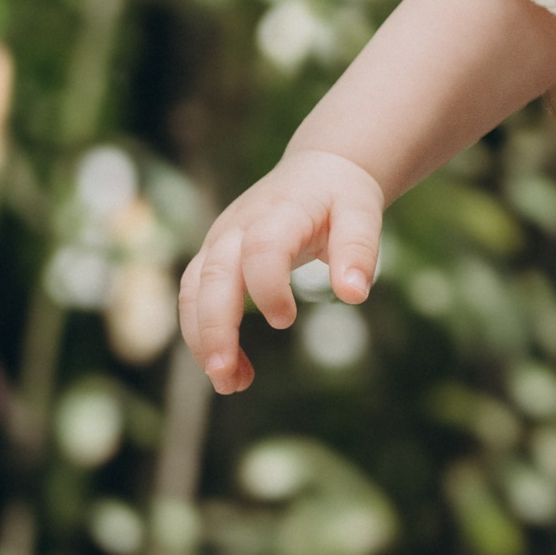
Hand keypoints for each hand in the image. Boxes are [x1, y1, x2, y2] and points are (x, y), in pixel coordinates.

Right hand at [179, 149, 380, 393]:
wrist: (317, 170)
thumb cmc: (341, 196)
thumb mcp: (363, 213)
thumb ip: (359, 250)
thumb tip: (355, 295)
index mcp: (279, 212)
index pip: (262, 247)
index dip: (267, 285)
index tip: (285, 321)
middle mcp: (238, 227)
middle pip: (211, 275)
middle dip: (213, 327)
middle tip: (226, 375)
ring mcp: (219, 242)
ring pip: (192, 291)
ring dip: (202, 340)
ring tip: (231, 385)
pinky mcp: (212, 259)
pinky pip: (197, 300)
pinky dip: (207, 336)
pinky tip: (235, 370)